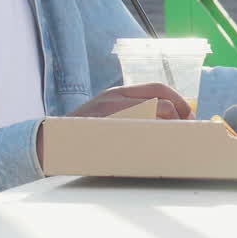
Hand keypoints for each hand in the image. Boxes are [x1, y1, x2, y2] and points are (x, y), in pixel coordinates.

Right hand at [36, 82, 191, 170]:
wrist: (47, 144)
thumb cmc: (82, 135)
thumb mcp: (106, 116)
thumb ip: (131, 114)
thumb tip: (167, 123)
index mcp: (118, 94)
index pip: (158, 88)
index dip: (179, 101)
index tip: (189, 117)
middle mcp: (115, 99)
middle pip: (161, 101)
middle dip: (181, 116)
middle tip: (189, 132)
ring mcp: (110, 114)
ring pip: (154, 115)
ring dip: (171, 129)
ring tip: (177, 141)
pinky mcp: (106, 131)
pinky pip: (140, 132)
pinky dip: (154, 140)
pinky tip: (158, 150)